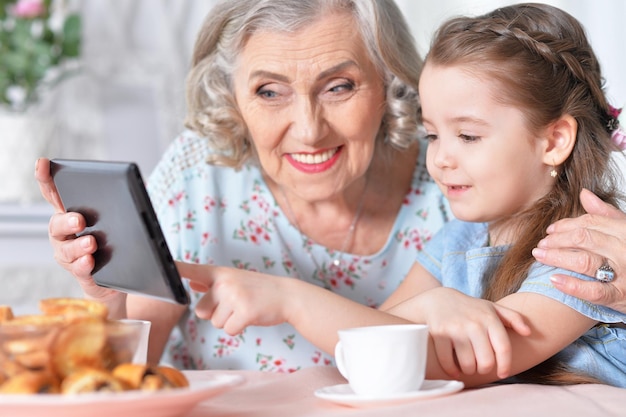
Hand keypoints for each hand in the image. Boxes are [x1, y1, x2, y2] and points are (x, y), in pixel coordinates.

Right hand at [34, 158, 119, 300]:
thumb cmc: (115, 241)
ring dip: (79, 246)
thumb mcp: (115, 219)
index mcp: (71, 214)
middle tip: (80, 220)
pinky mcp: (82, 274)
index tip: (42, 164)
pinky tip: (90, 261)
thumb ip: (118, 203)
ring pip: (67, 250)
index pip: (54, 195)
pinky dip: (84, 265)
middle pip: (57, 224)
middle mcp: (64, 234)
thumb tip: (136, 185)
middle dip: (67, 221)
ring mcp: (70, 255)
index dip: (46, 179)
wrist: (123, 275)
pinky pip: (79, 270)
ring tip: (91, 243)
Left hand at [177, 262, 293, 334]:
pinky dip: (239, 328)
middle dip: (217, 313)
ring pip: (216, 323)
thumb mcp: (235, 279)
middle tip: (236, 304)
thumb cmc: (259, 290)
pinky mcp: (244, 312)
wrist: (287, 295)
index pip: (192, 270)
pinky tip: (251, 316)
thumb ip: (212, 282)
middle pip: (202, 311)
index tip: (159, 266)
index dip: (175, 270)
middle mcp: (225, 283)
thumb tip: (192, 281)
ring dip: (230, 321)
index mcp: (220, 273)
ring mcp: (235, 296)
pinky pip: (229, 330)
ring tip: (245, 308)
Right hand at [386, 287, 530, 378]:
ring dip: (469, 371)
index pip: (503, 349)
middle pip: (486, 361)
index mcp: (489, 318)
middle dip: (484, 369)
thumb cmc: (470, 308)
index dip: (505, 365)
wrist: (437, 300)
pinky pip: (448, 362)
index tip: (503, 373)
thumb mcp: (491, 308)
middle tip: (481, 367)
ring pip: (468, 365)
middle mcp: (473, 323)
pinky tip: (454, 369)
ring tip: (468, 367)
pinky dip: (452, 370)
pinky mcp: (438, 335)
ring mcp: (455, 329)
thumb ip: (513, 318)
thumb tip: (528, 332)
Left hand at [533, 188, 625, 312]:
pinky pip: (594, 291)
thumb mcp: (625, 231)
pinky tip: (554, 279)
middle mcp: (624, 250)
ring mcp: (623, 274)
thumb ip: (606, 214)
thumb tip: (584, 194)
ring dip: (557, 257)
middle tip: (540, 245)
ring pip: (584, 261)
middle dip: (557, 240)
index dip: (566, 225)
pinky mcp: (620, 296)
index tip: (550, 230)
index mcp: (625, 232)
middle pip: (583, 239)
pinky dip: (572, 285)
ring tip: (539, 256)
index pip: (590, 223)